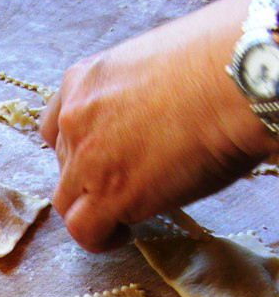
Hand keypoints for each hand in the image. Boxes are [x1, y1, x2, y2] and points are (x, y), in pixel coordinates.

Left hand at [40, 0, 277, 252]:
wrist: (238, 76)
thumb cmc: (221, 58)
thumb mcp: (156, 60)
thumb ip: (136, 91)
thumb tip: (156, 111)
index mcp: (84, 80)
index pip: (57, 124)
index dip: (76, 146)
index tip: (101, 154)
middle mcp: (75, 119)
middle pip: (63, 165)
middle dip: (88, 178)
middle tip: (125, 183)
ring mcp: (86, 158)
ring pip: (67, 201)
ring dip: (91, 210)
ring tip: (123, 215)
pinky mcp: (109, 194)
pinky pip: (84, 230)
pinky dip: (99, 238)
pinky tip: (122, 234)